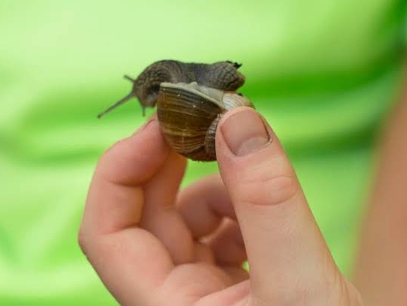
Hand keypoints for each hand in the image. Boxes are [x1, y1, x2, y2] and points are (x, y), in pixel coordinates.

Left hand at [79, 107, 361, 304]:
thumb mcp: (300, 286)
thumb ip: (268, 202)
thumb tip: (237, 120)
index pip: (105, 231)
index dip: (120, 170)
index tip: (162, 123)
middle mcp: (170, 301)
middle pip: (143, 216)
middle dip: (168, 162)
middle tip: (203, 118)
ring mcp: (199, 297)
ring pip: (184, 221)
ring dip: (215, 185)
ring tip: (255, 168)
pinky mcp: (231, 291)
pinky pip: (219, 234)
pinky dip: (241, 209)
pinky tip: (268, 206)